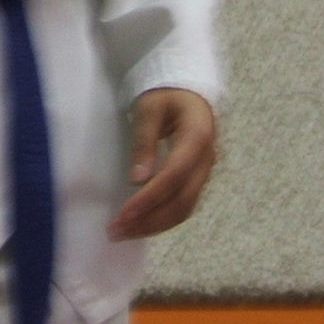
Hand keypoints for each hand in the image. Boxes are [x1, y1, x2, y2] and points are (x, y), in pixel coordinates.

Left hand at [108, 87, 216, 240]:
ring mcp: (204, 172)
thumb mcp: (149, 108)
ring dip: (155, 224)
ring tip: (124, 233)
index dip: (150, 198)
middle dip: (150, 221)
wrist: (188, 90)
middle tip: (117, 232)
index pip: (174, 176)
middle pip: (182, 201)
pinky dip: (162, 217)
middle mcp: (206, 161)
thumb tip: (137, 180)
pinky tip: (141, 223)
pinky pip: (183, 204)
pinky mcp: (197, 179)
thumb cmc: (166, 94)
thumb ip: (144, 141)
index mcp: (198, 138)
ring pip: (185, 208)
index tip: (125, 214)